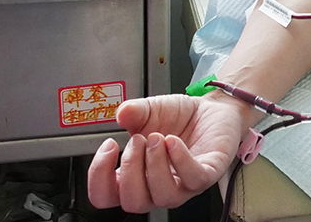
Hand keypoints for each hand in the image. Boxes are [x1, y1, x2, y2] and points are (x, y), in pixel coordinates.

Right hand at [87, 94, 244, 212]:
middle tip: (138, 139)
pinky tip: (173, 140)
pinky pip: (193, 179)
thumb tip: (121, 113)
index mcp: (136, 176)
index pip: (105, 197)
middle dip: (131, 168)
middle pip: (133, 203)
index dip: (99, 177)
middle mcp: (158, 186)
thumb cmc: (179, 116)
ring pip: (163, 196)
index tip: (109, 145)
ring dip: (155, 165)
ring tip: (157, 137)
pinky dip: (180, 160)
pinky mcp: (208, 174)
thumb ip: (133, 112)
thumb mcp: (149, 110)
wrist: (211, 107)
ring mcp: (184, 184)